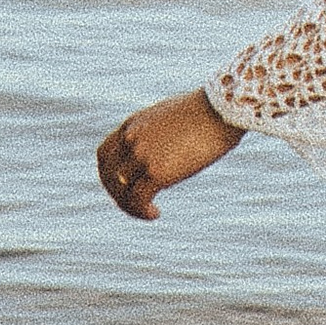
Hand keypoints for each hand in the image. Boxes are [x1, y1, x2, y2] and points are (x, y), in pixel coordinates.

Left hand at [96, 87, 239, 220]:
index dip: (108, 174)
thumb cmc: (205, 112)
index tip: (124, 185)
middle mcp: (131, 140)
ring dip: (131, 207)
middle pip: (109, 176)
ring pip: (122, 191)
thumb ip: (156, 133)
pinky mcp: (157, 171)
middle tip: (134, 204)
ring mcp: (142, 155)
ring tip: (148, 211)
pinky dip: (142, 211)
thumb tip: (162, 150)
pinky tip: (155, 213)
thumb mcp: (169, 118)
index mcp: (132, 125)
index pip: (104, 155)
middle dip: (119, 194)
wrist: (220, 111)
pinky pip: (138, 199)